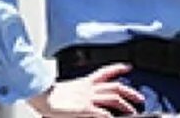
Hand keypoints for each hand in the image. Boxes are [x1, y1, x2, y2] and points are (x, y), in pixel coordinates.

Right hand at [26, 63, 143, 116]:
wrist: (40, 95)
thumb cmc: (48, 95)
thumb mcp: (67, 91)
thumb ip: (78, 92)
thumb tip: (82, 100)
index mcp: (85, 83)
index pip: (106, 72)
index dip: (119, 68)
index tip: (128, 66)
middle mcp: (90, 88)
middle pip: (116, 86)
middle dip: (131, 92)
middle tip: (140, 98)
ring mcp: (89, 98)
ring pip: (114, 98)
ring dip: (126, 104)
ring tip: (133, 111)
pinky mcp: (85, 109)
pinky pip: (103, 113)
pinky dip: (111, 117)